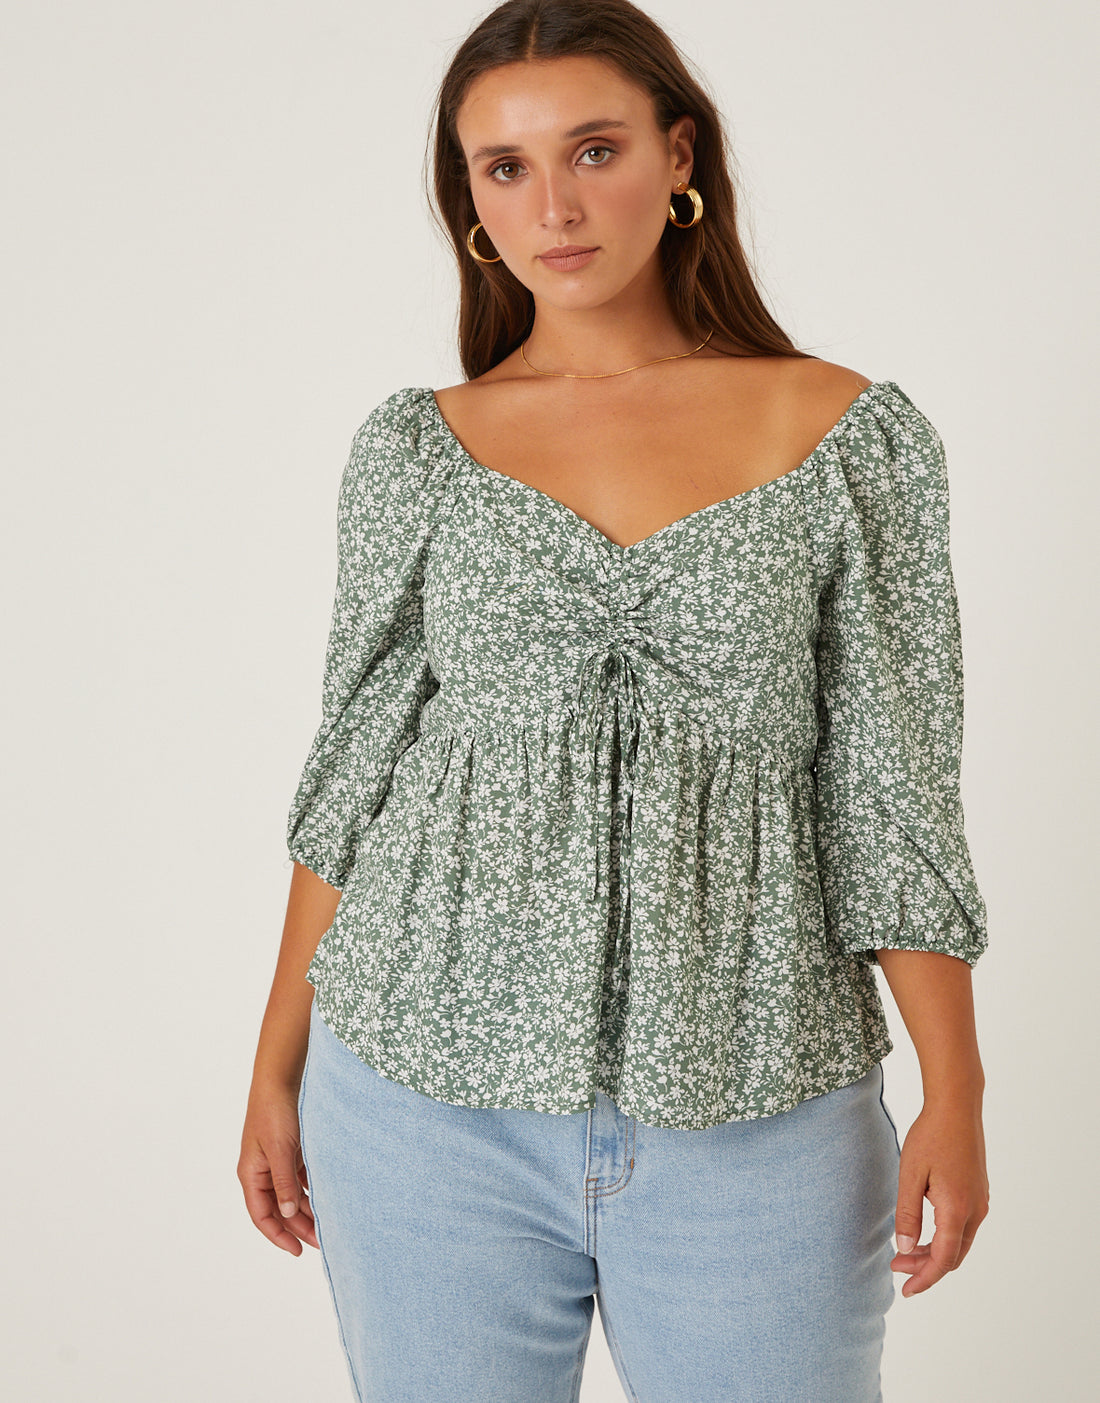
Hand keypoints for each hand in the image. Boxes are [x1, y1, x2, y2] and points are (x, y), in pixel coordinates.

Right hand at [238, 1082, 319, 1255]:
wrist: (281, 1077)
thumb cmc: (275, 1110)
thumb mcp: (280, 1149)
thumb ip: (283, 1182)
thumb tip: (286, 1213)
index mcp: (251, 1174)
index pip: (262, 1216)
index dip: (278, 1236)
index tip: (298, 1251)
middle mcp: (261, 1171)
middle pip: (278, 1209)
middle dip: (298, 1226)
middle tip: (322, 1241)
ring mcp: (276, 1160)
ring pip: (290, 1194)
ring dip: (307, 1209)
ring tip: (329, 1223)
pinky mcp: (290, 1150)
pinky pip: (299, 1178)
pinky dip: (311, 1190)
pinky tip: (327, 1197)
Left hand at [891, 1097, 988, 1296]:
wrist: (956, 1107)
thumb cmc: (930, 1136)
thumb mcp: (910, 1174)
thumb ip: (907, 1214)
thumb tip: (905, 1249)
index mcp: (957, 1209)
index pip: (944, 1260)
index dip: (925, 1278)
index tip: (907, 1290)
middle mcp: (975, 1210)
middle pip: (953, 1255)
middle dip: (926, 1267)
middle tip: (896, 1267)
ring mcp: (980, 1202)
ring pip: (959, 1242)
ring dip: (934, 1252)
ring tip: (905, 1251)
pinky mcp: (978, 1192)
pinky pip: (963, 1227)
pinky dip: (944, 1237)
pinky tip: (923, 1232)